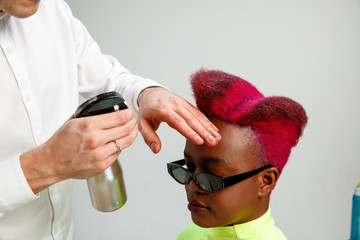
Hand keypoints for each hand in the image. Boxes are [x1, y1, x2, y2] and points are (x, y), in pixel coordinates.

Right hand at [20, 109, 137, 193]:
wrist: (51, 162)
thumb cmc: (61, 142)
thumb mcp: (74, 121)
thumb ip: (91, 115)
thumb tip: (107, 109)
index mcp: (89, 125)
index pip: (120, 117)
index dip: (129, 114)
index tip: (130, 112)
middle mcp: (96, 140)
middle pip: (127, 129)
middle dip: (132, 123)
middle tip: (132, 121)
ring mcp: (100, 154)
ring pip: (126, 142)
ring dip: (130, 135)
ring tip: (130, 131)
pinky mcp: (102, 165)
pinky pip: (117, 153)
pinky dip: (120, 147)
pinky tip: (118, 143)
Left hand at [137, 87, 220, 152]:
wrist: (151, 92)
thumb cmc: (147, 109)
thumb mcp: (142, 124)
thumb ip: (149, 138)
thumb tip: (156, 150)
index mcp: (162, 109)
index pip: (178, 122)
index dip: (189, 132)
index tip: (199, 141)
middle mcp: (174, 105)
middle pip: (191, 119)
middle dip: (203, 131)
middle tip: (212, 142)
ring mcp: (182, 103)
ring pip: (197, 116)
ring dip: (208, 127)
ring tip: (216, 138)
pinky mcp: (187, 103)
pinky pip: (198, 113)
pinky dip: (207, 122)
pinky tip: (214, 130)